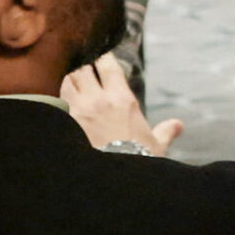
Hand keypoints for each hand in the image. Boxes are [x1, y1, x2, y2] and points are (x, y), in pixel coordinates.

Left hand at [60, 54, 180, 155]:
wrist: (116, 178)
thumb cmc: (139, 159)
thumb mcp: (156, 144)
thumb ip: (166, 131)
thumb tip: (178, 125)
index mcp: (122, 99)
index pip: (107, 64)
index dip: (103, 57)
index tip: (102, 57)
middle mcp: (99, 99)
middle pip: (82, 67)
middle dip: (82, 66)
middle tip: (83, 70)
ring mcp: (79, 110)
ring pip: (66, 80)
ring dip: (68, 79)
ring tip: (71, 83)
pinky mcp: (66, 122)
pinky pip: (56, 100)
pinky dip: (57, 97)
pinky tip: (59, 101)